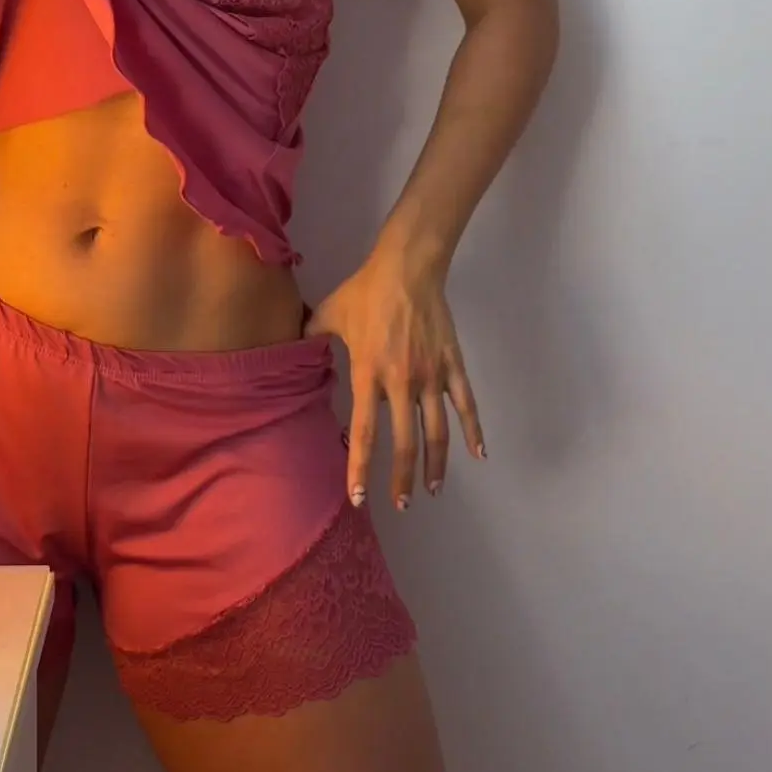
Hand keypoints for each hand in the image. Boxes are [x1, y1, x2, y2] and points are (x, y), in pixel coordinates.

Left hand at [304, 244, 484, 511]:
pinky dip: (474, 430)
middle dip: (401, 479)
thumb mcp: (331, 312)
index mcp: (368, 373)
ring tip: (432, 488)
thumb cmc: (366, 291)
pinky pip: (465, 404)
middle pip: (403, 442)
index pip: (364, 432)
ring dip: (435, 464)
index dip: (361, 467)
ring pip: (436, 431)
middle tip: (401, 504)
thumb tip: (292, 345)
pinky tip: (479, 454)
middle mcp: (401, 382)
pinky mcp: (452, 365)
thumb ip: (312, 333)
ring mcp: (430, 376)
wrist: (407, 267)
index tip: (360, 497)